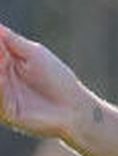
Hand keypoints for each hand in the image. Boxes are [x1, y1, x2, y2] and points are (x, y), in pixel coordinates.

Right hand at [0, 23, 83, 139]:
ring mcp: (1, 99)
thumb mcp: (33, 54)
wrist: (73, 106)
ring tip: (2, 60)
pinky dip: (1, 86)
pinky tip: (2, 73)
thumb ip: (11, 41)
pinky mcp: (6, 114)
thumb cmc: (56, 77)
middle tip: (1, 54)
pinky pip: (0, 99)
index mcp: (4, 65)